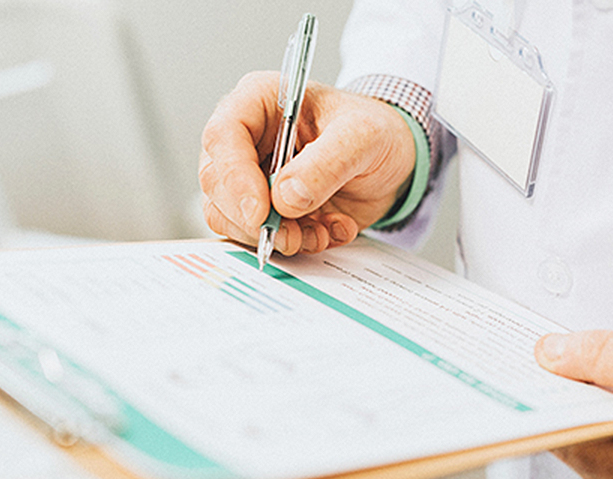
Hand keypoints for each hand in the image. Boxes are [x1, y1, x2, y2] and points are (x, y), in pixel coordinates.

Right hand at [199, 71, 415, 254]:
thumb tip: (285, 198)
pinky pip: (259, 237)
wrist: (395, 160)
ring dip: (276, 236)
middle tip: (291, 235)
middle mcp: (247, 140)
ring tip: (320, 230)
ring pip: (231, 217)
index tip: (260, 212)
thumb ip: (326, 164)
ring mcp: (252, 177)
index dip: (234, 178)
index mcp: (260, 102)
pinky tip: (327, 230)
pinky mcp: (267, 210)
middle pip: (217, 183)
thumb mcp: (363, 137)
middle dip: (254, 219)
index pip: (223, 136)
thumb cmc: (376, 131)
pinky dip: (295, 243)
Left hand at [535, 331, 612, 478]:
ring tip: (586, 369)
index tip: (522, 365)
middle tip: (550, 355)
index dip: (543, 394)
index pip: (563, 435)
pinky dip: (611, 418)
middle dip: (567, 396)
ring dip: (590, 405)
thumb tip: (550, 354)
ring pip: (593, 442)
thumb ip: (604, 355)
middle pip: (575, 440)